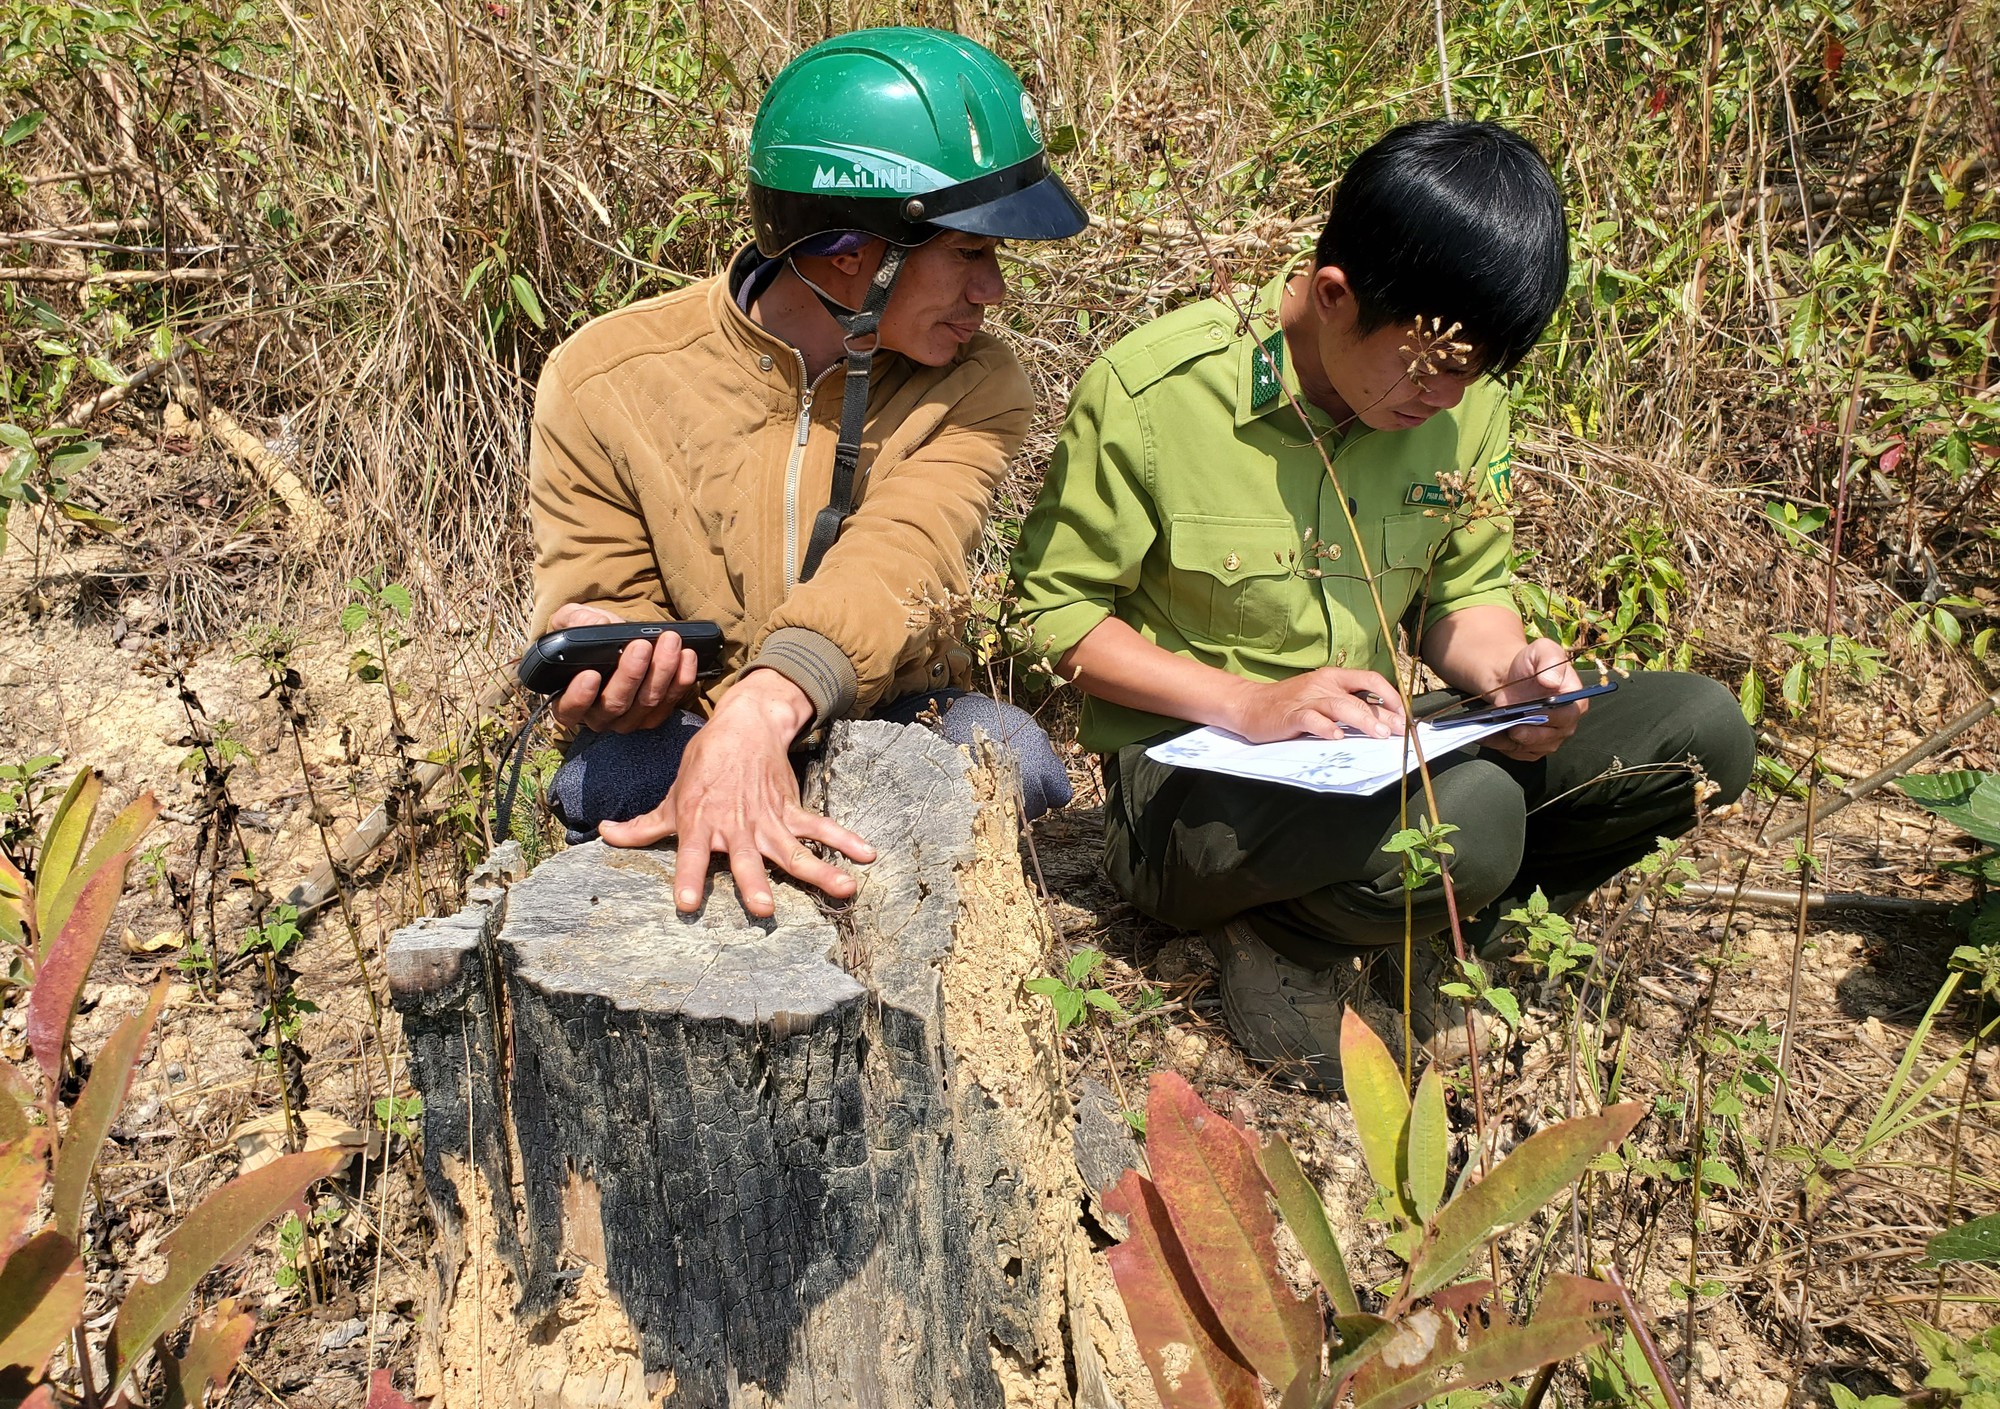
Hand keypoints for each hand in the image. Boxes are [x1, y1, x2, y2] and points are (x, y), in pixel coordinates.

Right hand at [545, 602, 698, 733]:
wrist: (615, 643)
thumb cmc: (588, 637)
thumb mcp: (572, 621)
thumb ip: (577, 621)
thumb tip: (599, 624)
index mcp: (570, 700)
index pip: (570, 708)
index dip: (579, 696)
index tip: (590, 674)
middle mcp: (599, 716)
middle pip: (616, 703)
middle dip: (630, 674)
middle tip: (642, 646)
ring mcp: (629, 719)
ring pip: (647, 703)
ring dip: (661, 671)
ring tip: (670, 642)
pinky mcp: (655, 714)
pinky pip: (671, 702)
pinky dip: (681, 679)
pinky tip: (687, 655)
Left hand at [596, 670, 876, 917]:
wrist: (743, 727)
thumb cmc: (704, 765)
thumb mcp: (671, 796)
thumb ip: (642, 825)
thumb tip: (603, 834)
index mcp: (700, 823)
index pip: (690, 855)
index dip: (688, 878)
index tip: (687, 904)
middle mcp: (735, 826)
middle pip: (746, 860)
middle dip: (754, 884)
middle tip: (762, 910)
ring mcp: (768, 820)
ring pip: (793, 851)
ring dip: (819, 870)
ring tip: (844, 889)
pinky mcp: (792, 810)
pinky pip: (821, 827)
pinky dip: (845, 839)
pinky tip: (867, 855)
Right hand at [1224, 668, 1406, 743]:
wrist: (1250, 705)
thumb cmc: (1289, 704)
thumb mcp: (1321, 698)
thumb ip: (1347, 705)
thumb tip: (1380, 721)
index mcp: (1333, 677)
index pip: (1369, 679)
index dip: (1390, 695)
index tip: (1404, 714)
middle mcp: (1323, 684)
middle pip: (1359, 696)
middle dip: (1383, 714)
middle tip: (1398, 731)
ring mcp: (1307, 699)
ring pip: (1340, 706)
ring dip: (1362, 720)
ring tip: (1378, 735)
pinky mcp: (1291, 714)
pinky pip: (1312, 719)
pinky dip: (1326, 728)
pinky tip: (1337, 737)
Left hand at [1483, 637, 1585, 761]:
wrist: (1510, 679)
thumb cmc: (1530, 665)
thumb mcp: (1542, 650)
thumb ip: (1550, 659)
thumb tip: (1550, 681)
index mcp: (1575, 701)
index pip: (1569, 714)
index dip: (1553, 716)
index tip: (1534, 712)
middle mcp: (1565, 724)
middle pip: (1550, 736)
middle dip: (1530, 733)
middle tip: (1512, 727)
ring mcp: (1548, 739)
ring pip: (1530, 747)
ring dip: (1510, 741)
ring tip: (1490, 731)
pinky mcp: (1530, 748)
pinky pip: (1516, 752)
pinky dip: (1500, 745)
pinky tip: (1485, 736)